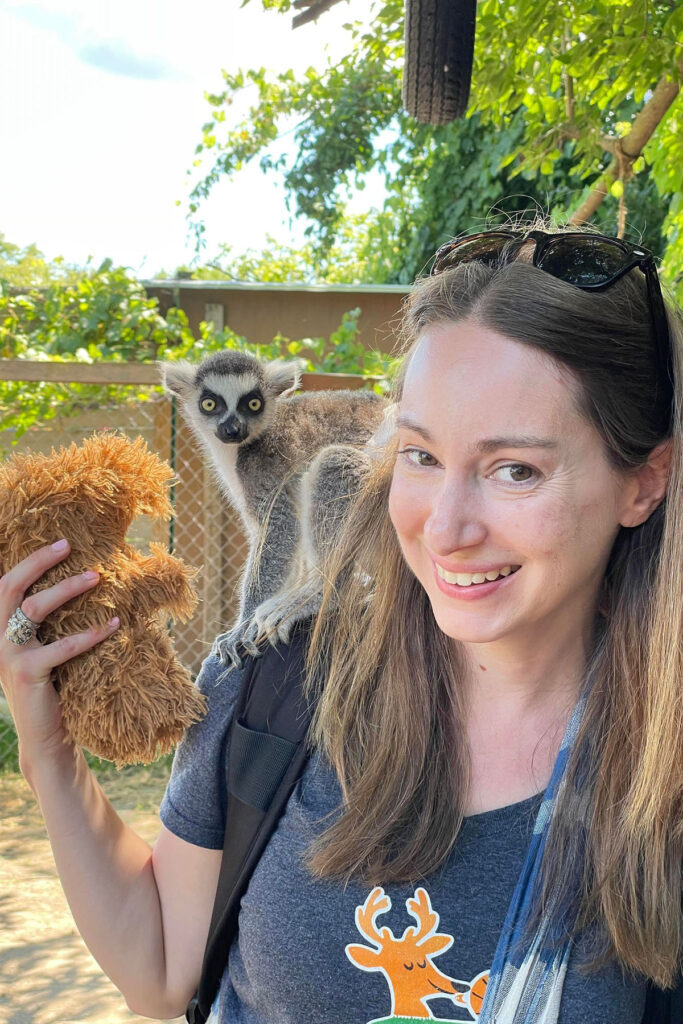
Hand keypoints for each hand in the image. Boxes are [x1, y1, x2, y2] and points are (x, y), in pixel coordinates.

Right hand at [0, 539, 118, 770]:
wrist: (46, 738)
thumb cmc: (52, 688)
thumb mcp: (44, 649)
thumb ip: (50, 624)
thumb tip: (83, 584)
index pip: (5, 584)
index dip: (30, 560)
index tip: (61, 542)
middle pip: (10, 588)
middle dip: (38, 562)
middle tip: (69, 546)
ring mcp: (8, 656)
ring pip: (34, 609)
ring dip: (66, 589)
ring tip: (97, 577)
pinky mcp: (27, 673)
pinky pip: (61, 647)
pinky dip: (89, 634)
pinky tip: (114, 626)